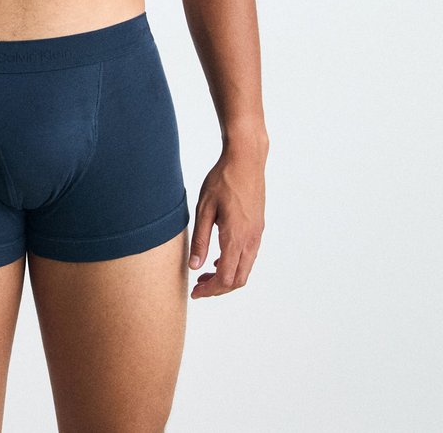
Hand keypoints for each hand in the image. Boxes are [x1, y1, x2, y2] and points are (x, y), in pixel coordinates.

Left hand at [188, 148, 265, 298]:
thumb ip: (200, 240)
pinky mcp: (258, 227)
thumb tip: (195, 267)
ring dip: (227, 277)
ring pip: (245, 269)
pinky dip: (235, 264)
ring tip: (205, 274)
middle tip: (198, 287)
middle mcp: (250, 240)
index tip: (195, 292)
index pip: (225, 278)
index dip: (210, 290)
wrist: (246, 159)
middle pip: (238, 280)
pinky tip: (219, 257)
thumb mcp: (204, 208)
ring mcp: (257, 234)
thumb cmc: (223, 179)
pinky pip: (249, 256)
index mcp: (236, 237)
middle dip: (218, 289)